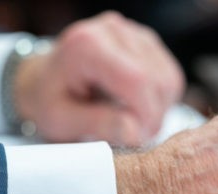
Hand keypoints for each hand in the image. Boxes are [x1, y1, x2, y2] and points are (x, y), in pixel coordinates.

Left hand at [14, 11, 183, 144]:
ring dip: (159, 109)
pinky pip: (170, 76)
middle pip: (158, 80)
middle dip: (153, 116)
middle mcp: (113, 30)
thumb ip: (97, 124)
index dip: (146, 115)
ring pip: (169, 79)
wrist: (46, 80)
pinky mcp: (146, 42)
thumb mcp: (61, 120)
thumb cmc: (50, 100)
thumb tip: (134, 132)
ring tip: (134, 122)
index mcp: (87, 45)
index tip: (137, 138)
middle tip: (135, 136)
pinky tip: (139, 107)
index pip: (137, 80)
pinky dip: (161, 99)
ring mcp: (133, 33)